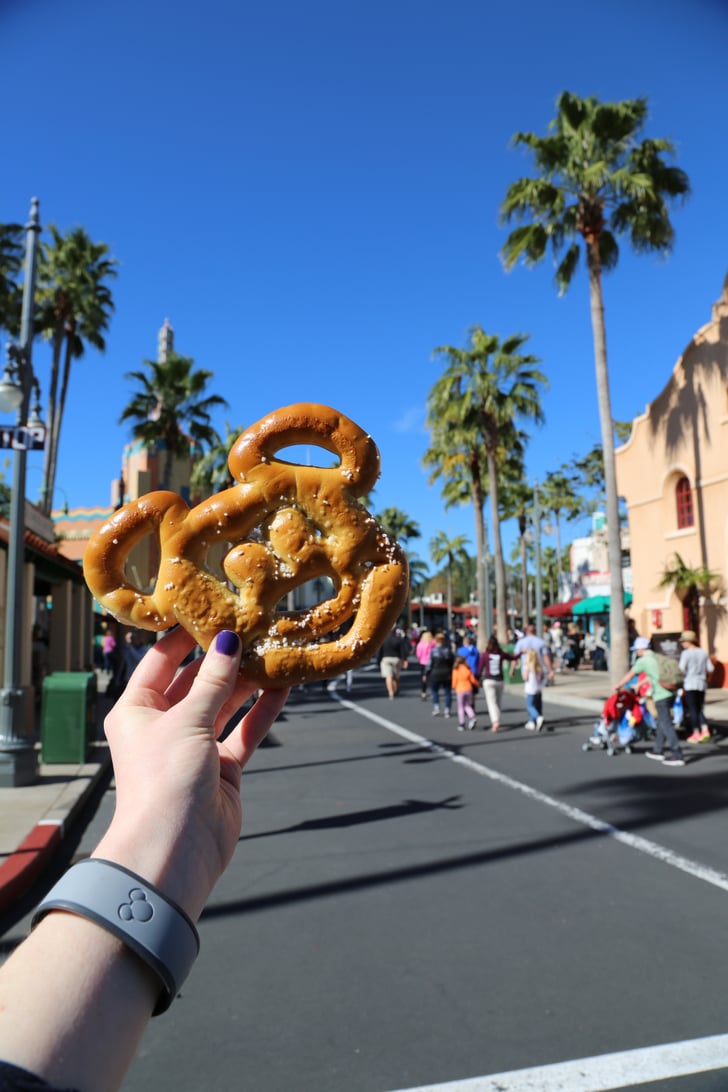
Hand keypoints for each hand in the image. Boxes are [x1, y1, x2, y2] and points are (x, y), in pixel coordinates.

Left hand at [93, 627, 288, 919]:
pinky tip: (283, 686)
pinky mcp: (223, 768)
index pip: (161, 661)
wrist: (174, 851)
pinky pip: (245, 730)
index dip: (185, 637)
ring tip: (273, 650)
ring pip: (226, 704)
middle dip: (224, 658)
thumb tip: (227, 640)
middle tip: (254, 626)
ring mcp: (196, 747)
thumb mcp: (186, 720)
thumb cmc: (164, 780)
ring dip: (247, 681)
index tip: (212, 608)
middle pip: (197, 681)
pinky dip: (262, 710)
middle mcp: (164, 725)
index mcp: (137, 710)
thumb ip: (213, 681)